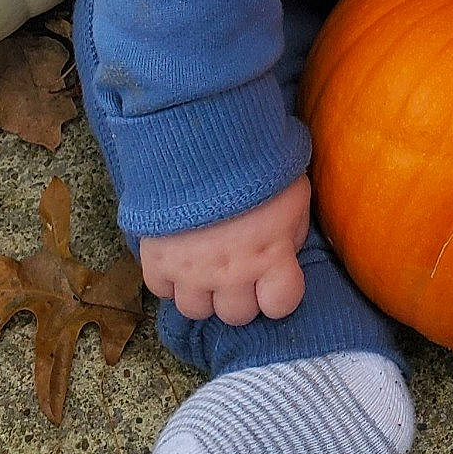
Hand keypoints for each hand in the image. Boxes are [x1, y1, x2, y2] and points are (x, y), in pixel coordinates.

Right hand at [138, 173, 310, 325]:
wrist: (202, 138)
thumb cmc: (257, 160)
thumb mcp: (294, 192)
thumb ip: (292, 230)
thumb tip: (286, 251)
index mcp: (270, 256)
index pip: (281, 305)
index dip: (279, 291)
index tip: (274, 273)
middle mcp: (232, 274)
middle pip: (237, 314)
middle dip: (240, 292)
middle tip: (238, 265)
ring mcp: (191, 272)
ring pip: (197, 310)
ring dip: (203, 290)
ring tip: (206, 263)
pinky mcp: (158, 260)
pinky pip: (161, 291)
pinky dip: (169, 278)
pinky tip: (179, 255)